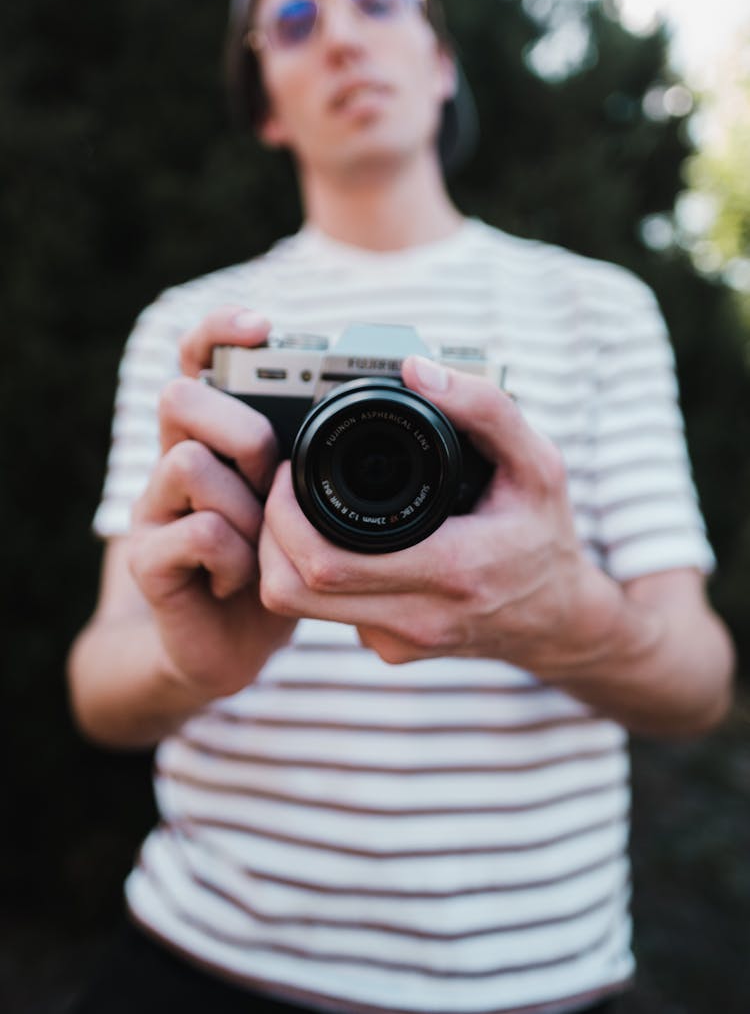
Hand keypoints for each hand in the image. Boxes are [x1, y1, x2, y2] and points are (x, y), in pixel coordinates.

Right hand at [127, 307, 297, 698]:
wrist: (232, 649)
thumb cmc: (281, 562)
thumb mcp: (307, 503)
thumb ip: (317, 456)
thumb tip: (381, 410)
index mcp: (214, 436)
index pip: (197, 359)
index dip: (219, 332)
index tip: (263, 328)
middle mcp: (175, 459)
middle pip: (179, 398)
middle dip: (240, 430)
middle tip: (273, 476)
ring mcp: (156, 509)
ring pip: (188, 463)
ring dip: (244, 505)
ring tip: (261, 542)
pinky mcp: (149, 560)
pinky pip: (198, 533)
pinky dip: (235, 558)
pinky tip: (242, 580)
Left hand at [258, 353, 617, 674]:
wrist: (560, 619)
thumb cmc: (546, 535)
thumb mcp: (538, 462)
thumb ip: (486, 409)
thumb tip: (417, 370)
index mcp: (453, 571)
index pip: (325, 562)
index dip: (286, 514)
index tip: (291, 469)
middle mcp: (420, 619)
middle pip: (292, 592)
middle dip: (268, 534)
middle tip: (283, 487)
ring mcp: (401, 644)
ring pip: (299, 609)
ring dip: (282, 556)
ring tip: (301, 509)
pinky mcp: (391, 652)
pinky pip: (327, 615)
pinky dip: (315, 578)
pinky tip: (342, 543)